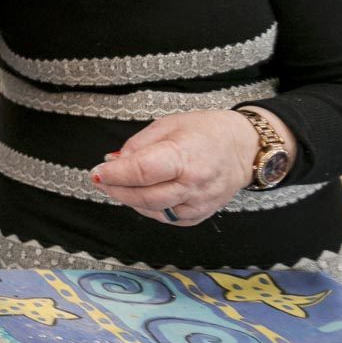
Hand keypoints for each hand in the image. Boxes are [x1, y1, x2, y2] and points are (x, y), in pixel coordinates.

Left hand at [90, 109, 283, 224]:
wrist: (245, 148)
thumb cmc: (206, 132)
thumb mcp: (168, 125)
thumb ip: (138, 145)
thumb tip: (113, 162)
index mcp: (186, 156)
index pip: (142, 171)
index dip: (115, 174)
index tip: (96, 171)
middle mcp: (194, 184)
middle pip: (144, 196)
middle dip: (116, 190)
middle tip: (100, 181)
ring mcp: (199, 203)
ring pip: (153, 210)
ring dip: (129, 200)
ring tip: (118, 185)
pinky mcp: (200, 215)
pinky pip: (166, 217)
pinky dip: (148, 208)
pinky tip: (142, 195)